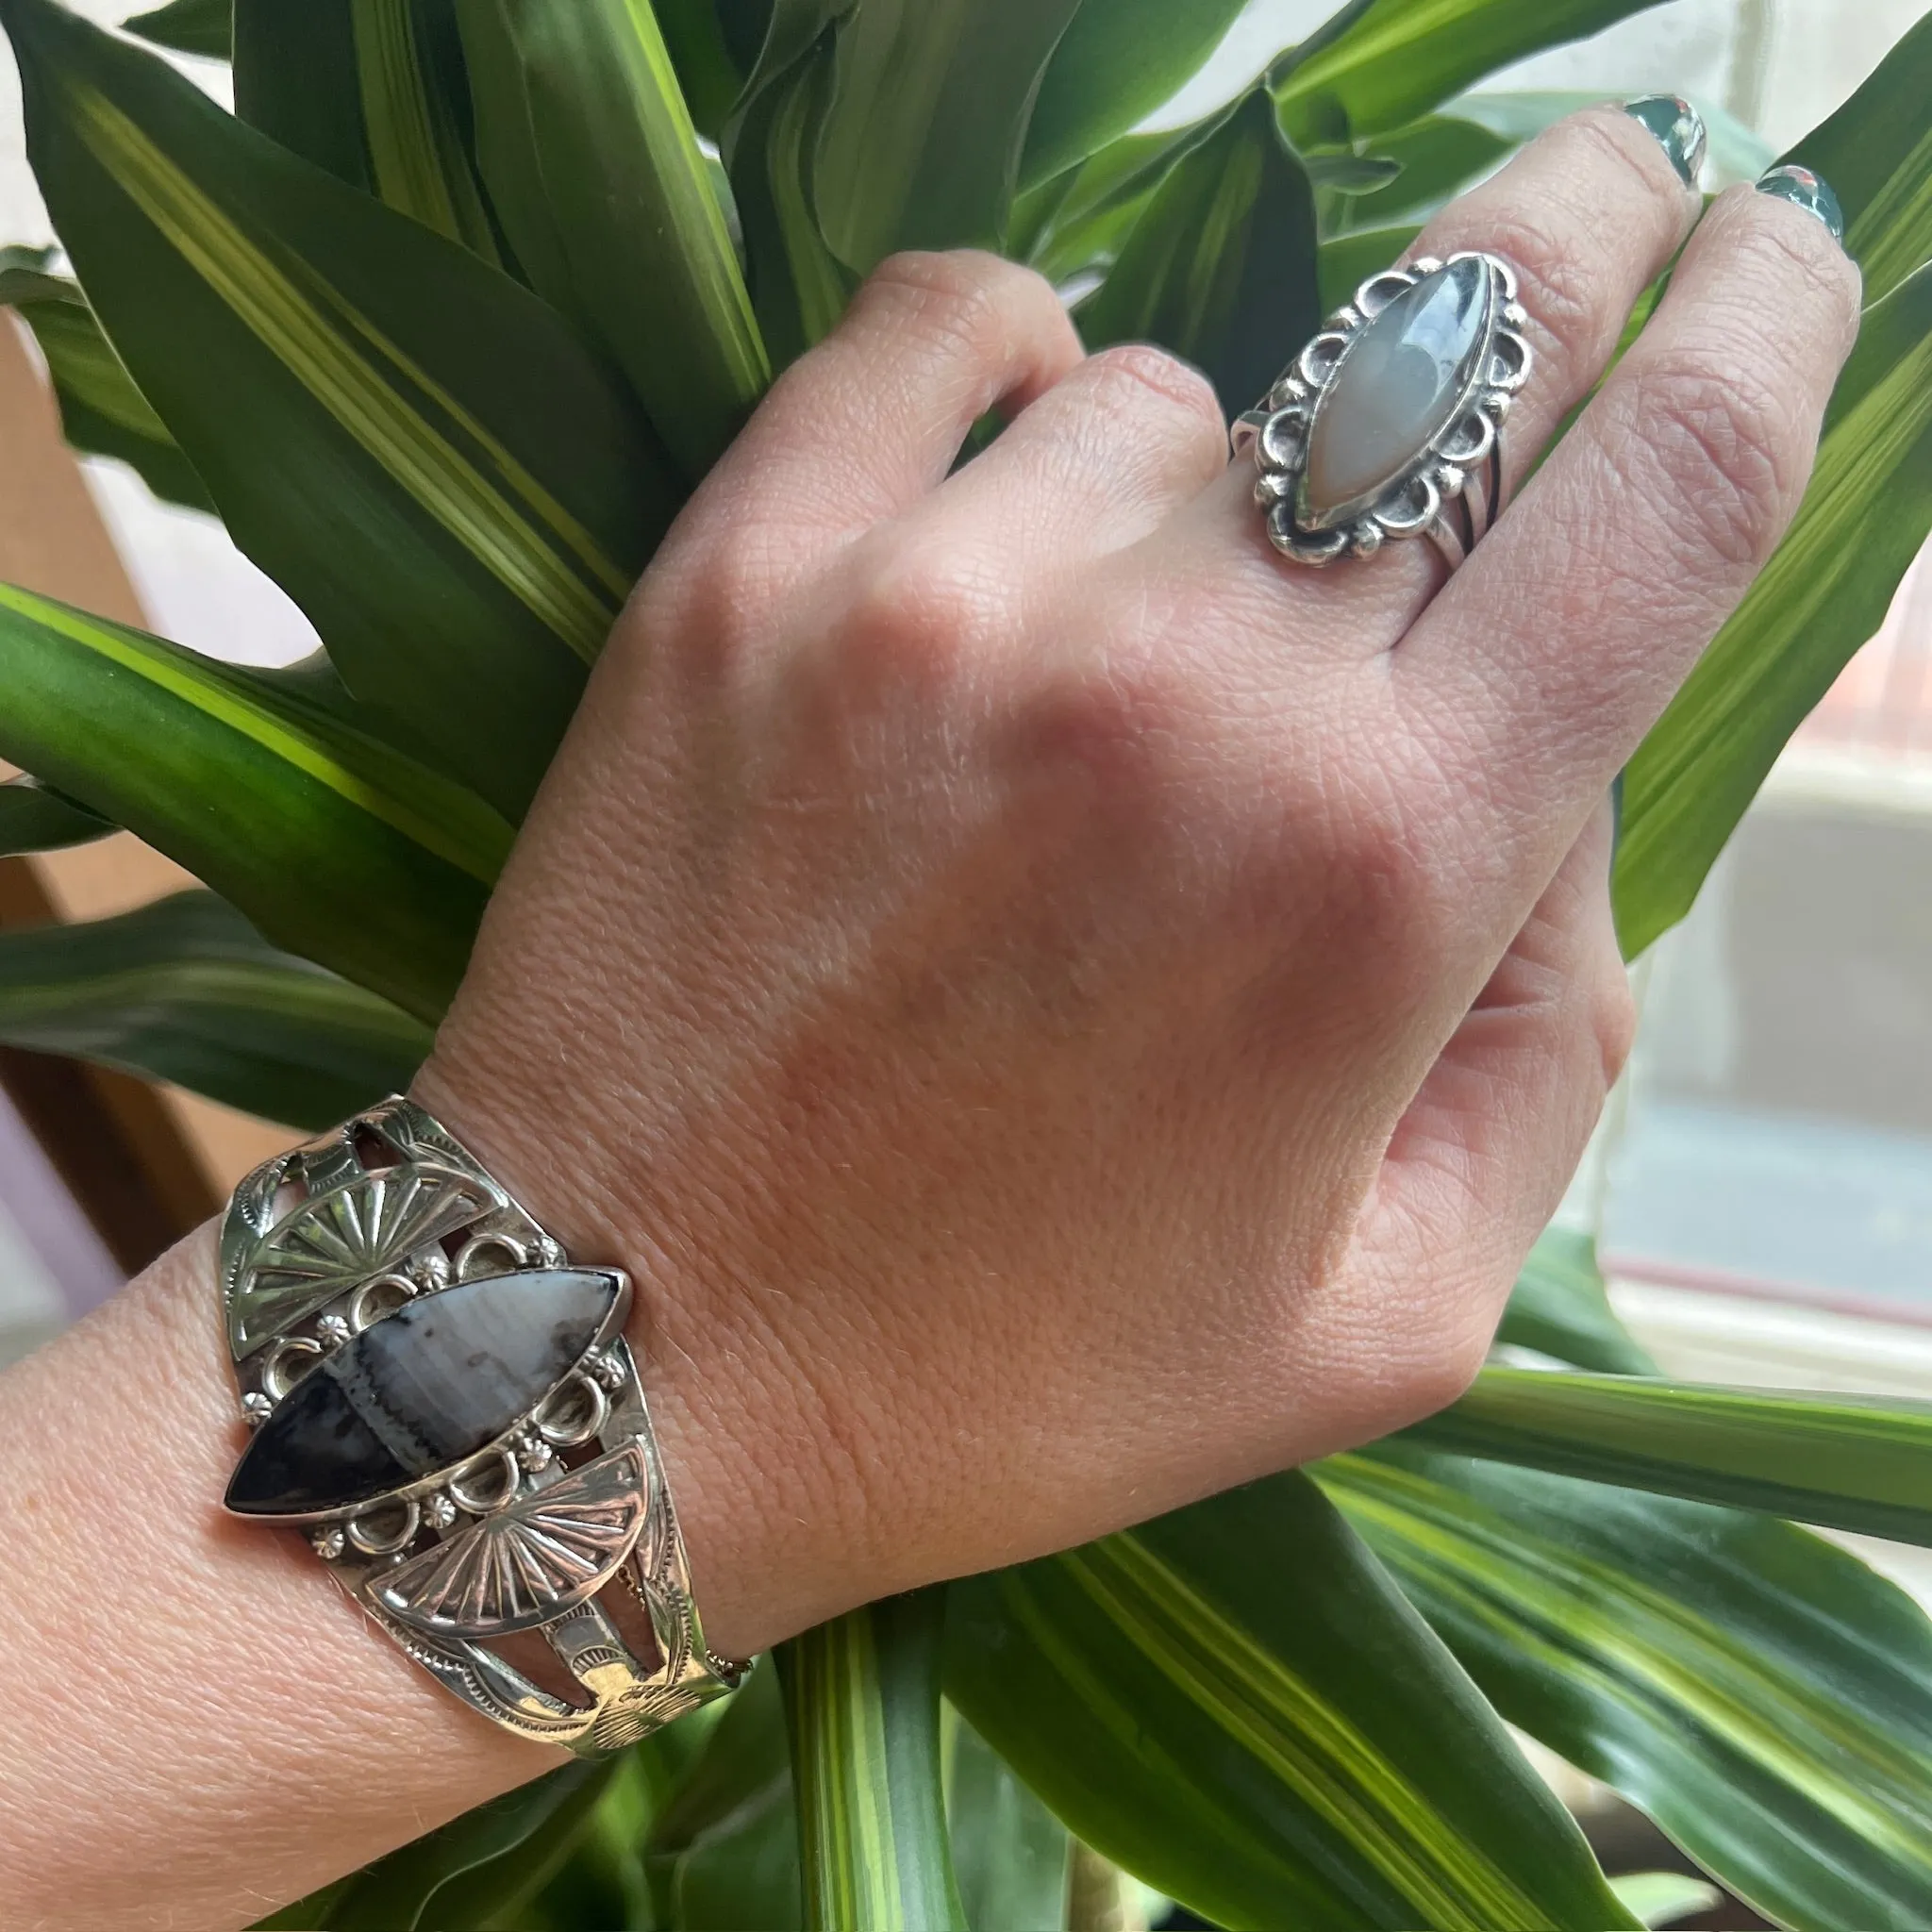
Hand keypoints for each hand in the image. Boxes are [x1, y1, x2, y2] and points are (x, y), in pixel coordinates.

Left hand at [417, 106, 1858, 1659]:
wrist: (617, 1358)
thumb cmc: (1004, 1369)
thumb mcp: (1384, 1309)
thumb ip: (1553, 1039)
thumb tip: (1553, 779)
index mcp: (1379, 874)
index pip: (1666, 490)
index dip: (1767, 322)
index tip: (1782, 253)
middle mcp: (1182, 693)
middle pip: (1466, 331)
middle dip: (1581, 228)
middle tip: (1607, 192)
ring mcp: (945, 606)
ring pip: (1185, 389)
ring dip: (1215, 481)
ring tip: (1126, 658)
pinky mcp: (743, 576)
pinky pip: (945, 325)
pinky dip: (1015, 362)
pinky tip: (1011, 484)